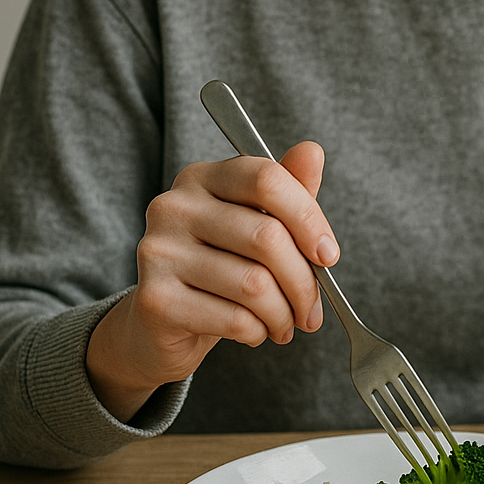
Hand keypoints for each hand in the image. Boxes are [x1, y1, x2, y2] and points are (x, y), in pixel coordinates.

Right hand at [85, 143, 338, 421]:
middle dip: (303, 282)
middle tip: (311, 310)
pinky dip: (258, 332)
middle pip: (267, 236)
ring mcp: (159, 251)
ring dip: (283, 314)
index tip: (329, 256)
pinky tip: (256, 332)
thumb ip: (287, 190)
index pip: (267, 180)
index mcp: (202, 177)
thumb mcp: (257, 224)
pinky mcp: (155, 300)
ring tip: (285, 324)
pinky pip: (234, 318)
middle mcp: (173, 206)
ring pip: (254, 284)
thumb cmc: (219, 267)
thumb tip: (312, 151)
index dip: (309, 220)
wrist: (160, 326)